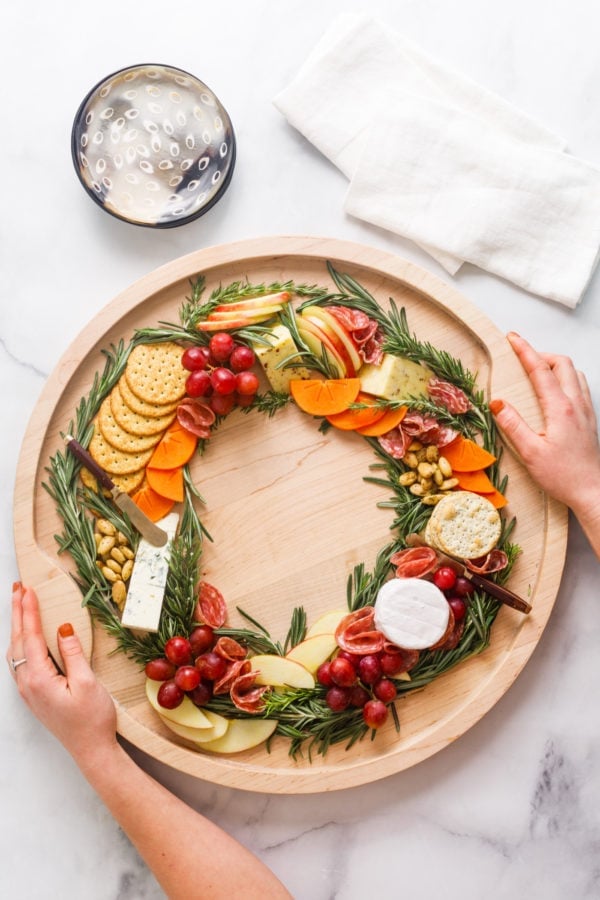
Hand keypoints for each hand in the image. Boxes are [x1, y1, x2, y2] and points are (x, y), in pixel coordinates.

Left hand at [7, 584, 117, 764]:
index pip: (30, 637)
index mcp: (39, 679)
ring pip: (15, 652)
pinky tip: (24, 636)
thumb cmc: (93, 719)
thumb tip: (62, 628)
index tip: (28, 590)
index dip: (28, 611)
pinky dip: (20, 642)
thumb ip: (72, 654)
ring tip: (19, 604)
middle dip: (17, 612)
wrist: (90, 751)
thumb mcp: (88, 683)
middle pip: (17, 641)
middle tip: (17, 588)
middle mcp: (27, 684)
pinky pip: (20, 662)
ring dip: (16, 626)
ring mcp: (28, 691)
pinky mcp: (34, 695)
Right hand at [491, 333, 599, 553]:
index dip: (525, 350)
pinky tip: (555, 390)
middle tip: (522, 356)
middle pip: (562, 363)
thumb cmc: (562, 476)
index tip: (512, 338)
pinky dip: (565, 378)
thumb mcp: (530, 453)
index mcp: (561, 408)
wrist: (593, 492)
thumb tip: (497, 402)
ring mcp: (586, 410)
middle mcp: (577, 404)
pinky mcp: (589, 419)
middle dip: (541, 353)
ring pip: (574, 373)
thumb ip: (513, 425)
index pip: (541, 370)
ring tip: (536, 371)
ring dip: (555, 365)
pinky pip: (580, 386)